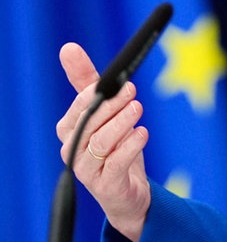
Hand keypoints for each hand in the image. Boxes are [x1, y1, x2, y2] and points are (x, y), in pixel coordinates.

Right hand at [55, 43, 150, 241]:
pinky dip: (130, 146)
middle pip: (89, 123)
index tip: (118, 81)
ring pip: (100, 142)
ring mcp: (86, 170)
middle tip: (132, 90)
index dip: (96, 94)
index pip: (79, 108)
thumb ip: (88, 83)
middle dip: (111, 105)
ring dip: (121, 123)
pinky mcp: (105, 185)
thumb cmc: (115, 147)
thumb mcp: (106, 113)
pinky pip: (116, 163)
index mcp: (70, 130)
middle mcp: (73, 150)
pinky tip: (143, 133)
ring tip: (138, 108)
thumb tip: (68, 48)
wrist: (129, 193)